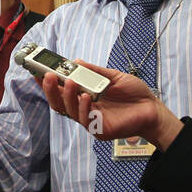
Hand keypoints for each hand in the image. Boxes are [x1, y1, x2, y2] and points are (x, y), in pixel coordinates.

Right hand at [39, 60, 183, 149]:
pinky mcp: (100, 130)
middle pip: (59, 102)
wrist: (153, 109)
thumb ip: (94, 71)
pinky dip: (83, 108)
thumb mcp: (113, 77)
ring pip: (70, 111)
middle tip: (47, 76)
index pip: (61, 90)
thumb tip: (74, 62)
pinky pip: (86, 120)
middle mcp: (84, 109)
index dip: (48, 83)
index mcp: (84, 97)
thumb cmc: (134, 94)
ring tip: (70, 82)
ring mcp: (91, 121)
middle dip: (51, 90)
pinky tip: (86, 97)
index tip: (38, 71)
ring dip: (67, 96)